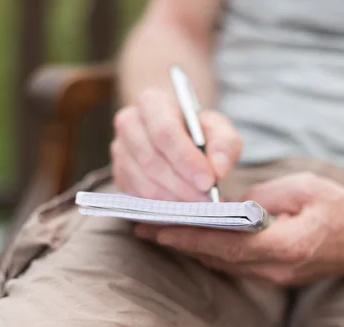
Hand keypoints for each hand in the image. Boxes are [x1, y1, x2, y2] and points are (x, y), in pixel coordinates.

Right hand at [111, 89, 241, 200]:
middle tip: (208, 198)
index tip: (208, 181)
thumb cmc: (199, 131)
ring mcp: (120, 151)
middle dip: (183, 185)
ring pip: (145, 183)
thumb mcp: (219, 130)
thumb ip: (225, 146)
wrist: (179, 137)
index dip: (186, 160)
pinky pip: (139, 197)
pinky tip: (183, 205)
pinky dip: (164, 206)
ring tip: (199, 203)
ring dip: (175, 199)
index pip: (164, 133)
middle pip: (152, 161)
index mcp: (151, 102)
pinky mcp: (119, 175)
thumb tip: (219, 170)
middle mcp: (128, 124)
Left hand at [134, 172, 343, 285]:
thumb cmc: (342, 209)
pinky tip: (189, 239)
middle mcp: (277, 268)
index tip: (157, 228)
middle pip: (218, 257)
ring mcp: (275, 276)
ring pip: (222, 264)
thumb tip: (231, 205)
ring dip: (189, 248)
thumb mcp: (306, 188)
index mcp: (288, 245)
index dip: (189, 236)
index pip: (228, 243)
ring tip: (157, 231)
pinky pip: (233, 265)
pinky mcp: (274, 275)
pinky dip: (208, 252)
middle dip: (179, 242)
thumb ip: (265, 197)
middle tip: (143, 227)